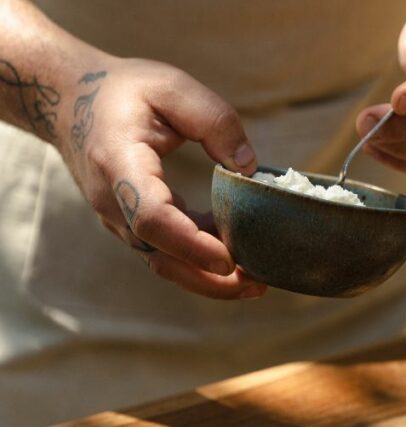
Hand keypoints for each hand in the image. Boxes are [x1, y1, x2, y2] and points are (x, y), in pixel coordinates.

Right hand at [60, 57, 266, 298]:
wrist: (70, 100)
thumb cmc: (125, 91)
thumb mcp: (172, 86)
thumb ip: (214, 120)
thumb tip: (248, 166)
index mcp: (119, 163)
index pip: (150, 217)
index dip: (190, 244)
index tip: (229, 259)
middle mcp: (114, 201)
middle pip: (159, 257)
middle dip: (208, 280)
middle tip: (258, 285)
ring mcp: (119, 218)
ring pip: (163, 264)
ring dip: (208, 280)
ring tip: (256, 282)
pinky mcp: (132, 224)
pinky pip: (165, 253)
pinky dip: (199, 263)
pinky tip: (237, 258)